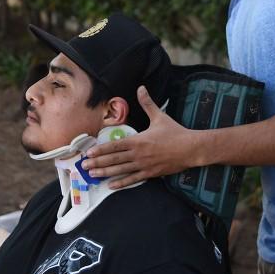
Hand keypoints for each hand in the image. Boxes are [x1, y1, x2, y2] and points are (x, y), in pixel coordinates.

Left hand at [83, 85, 198, 188]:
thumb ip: (147, 103)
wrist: (191, 148)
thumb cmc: (175, 132)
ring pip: (121, 171)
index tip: (89, 153)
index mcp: (138, 140)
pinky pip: (133, 179)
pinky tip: (111, 185)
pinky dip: (121, 183)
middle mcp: (138, 154)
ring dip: (105, 173)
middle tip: (84, 166)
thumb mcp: (159, 116)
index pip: (114, 145)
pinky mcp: (150, 174)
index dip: (100, 150)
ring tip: (93, 175)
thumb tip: (141, 87)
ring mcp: (143, 165)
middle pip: (114, 159)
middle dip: (97, 163)